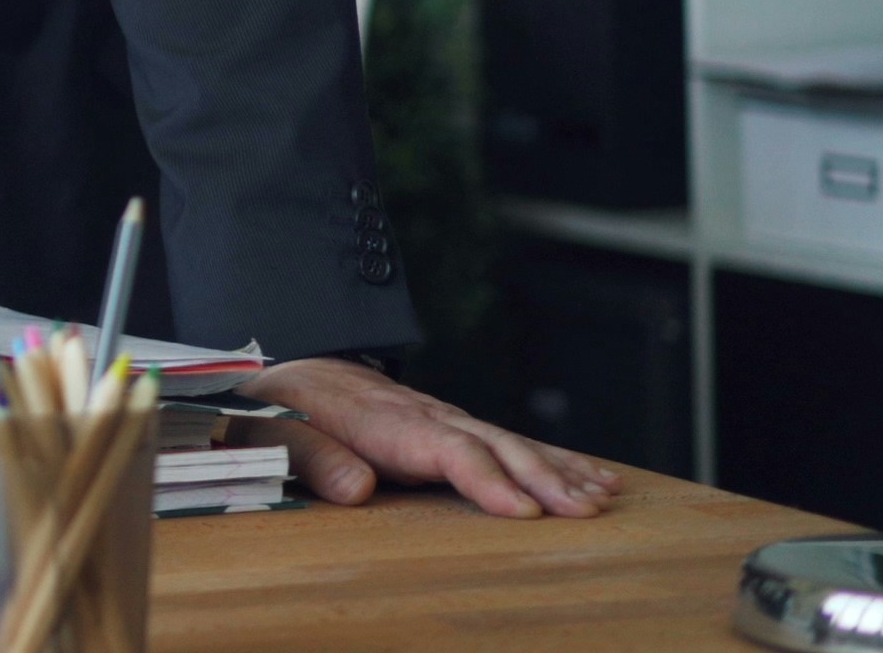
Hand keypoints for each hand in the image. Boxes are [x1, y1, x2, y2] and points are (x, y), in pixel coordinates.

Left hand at [249, 357, 621, 519]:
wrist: (292, 371)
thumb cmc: (283, 410)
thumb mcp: (279, 433)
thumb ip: (313, 459)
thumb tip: (355, 491)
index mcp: (386, 422)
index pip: (447, 449)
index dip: (486, 479)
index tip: (523, 511)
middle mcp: (427, 416)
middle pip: (494, 446)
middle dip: (544, 478)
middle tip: (586, 511)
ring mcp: (446, 419)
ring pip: (513, 442)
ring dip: (561, 470)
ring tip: (604, 498)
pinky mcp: (455, 428)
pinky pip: (512, 444)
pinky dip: (558, 459)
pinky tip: (595, 477)